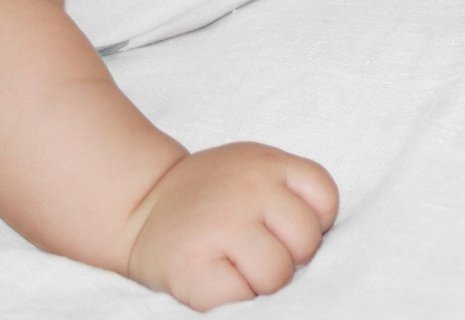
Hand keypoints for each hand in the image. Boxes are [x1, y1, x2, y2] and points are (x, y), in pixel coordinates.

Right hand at [126, 142, 339, 309]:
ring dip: (261, 281)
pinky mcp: (196, 270)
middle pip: (306, 243)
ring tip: (234, 263)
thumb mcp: (254, 171)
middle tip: (255, 248)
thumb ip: (289, 193)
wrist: (139, 206)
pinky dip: (233, 297)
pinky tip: (214, 275)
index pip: (325, 198)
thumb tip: (318, 248)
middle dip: (288, 255)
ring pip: (278, 276)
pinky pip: (243, 300)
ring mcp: (221, 227)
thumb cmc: (210, 197)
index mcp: (267, 163)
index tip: (284, 227)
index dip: (314, 222)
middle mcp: (248, 189)